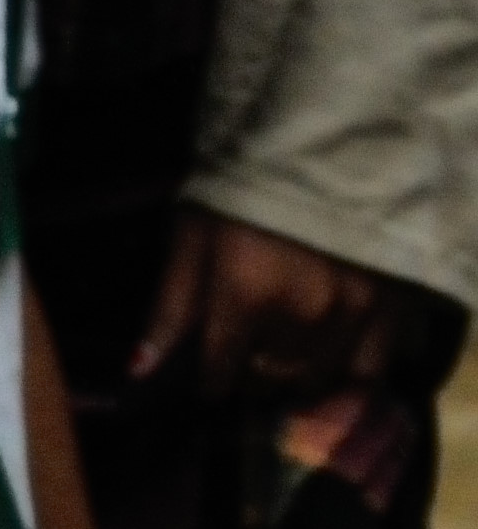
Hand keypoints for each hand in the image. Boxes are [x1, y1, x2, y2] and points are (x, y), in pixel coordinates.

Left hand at [135, 207, 426, 397]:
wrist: (321, 147)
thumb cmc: (242, 189)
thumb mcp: (193, 239)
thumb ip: (170, 310)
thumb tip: (139, 372)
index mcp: (245, 296)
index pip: (220, 371)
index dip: (210, 380)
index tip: (209, 377)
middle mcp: (300, 313)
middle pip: (266, 379)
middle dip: (248, 376)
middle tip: (245, 359)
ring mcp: (351, 311)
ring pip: (313, 378)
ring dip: (291, 376)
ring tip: (281, 356)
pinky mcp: (391, 304)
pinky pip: (368, 368)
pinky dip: (344, 374)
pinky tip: (327, 359)